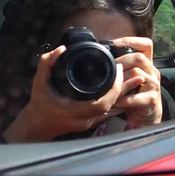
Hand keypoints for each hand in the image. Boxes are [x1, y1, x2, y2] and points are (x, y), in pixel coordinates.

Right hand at [3, 46, 138, 142]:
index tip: (119, 71)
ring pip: (114, 109)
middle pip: (114, 106)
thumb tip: (60, 49)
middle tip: (133, 72)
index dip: (114, 88)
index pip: (102, 103)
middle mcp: (85, 119)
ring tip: (137, 79)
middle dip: (125, 89)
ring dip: (126, 94)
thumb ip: (47, 64)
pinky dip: (119, 100)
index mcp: (74, 110)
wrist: (37, 126)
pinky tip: (128, 91)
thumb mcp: (39, 82)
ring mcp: (90, 123)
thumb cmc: (39, 104)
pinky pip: (110, 111)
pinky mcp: (92, 122)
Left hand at [112, 37, 161, 128]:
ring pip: (136, 74)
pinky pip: (133, 97)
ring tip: (109, 88)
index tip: (115, 42)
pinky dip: (121, 100)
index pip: (146, 44)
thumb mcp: (129, 79)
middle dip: (121, 61)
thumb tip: (103, 58)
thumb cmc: (135, 96)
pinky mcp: (152, 99)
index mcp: (147, 65)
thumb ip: (122, 68)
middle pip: (139, 57)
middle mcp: (153, 72)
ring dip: (119, 81)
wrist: (147, 116)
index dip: (132, 40)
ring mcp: (154, 85)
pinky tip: (114, 103)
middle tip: (110, 69)